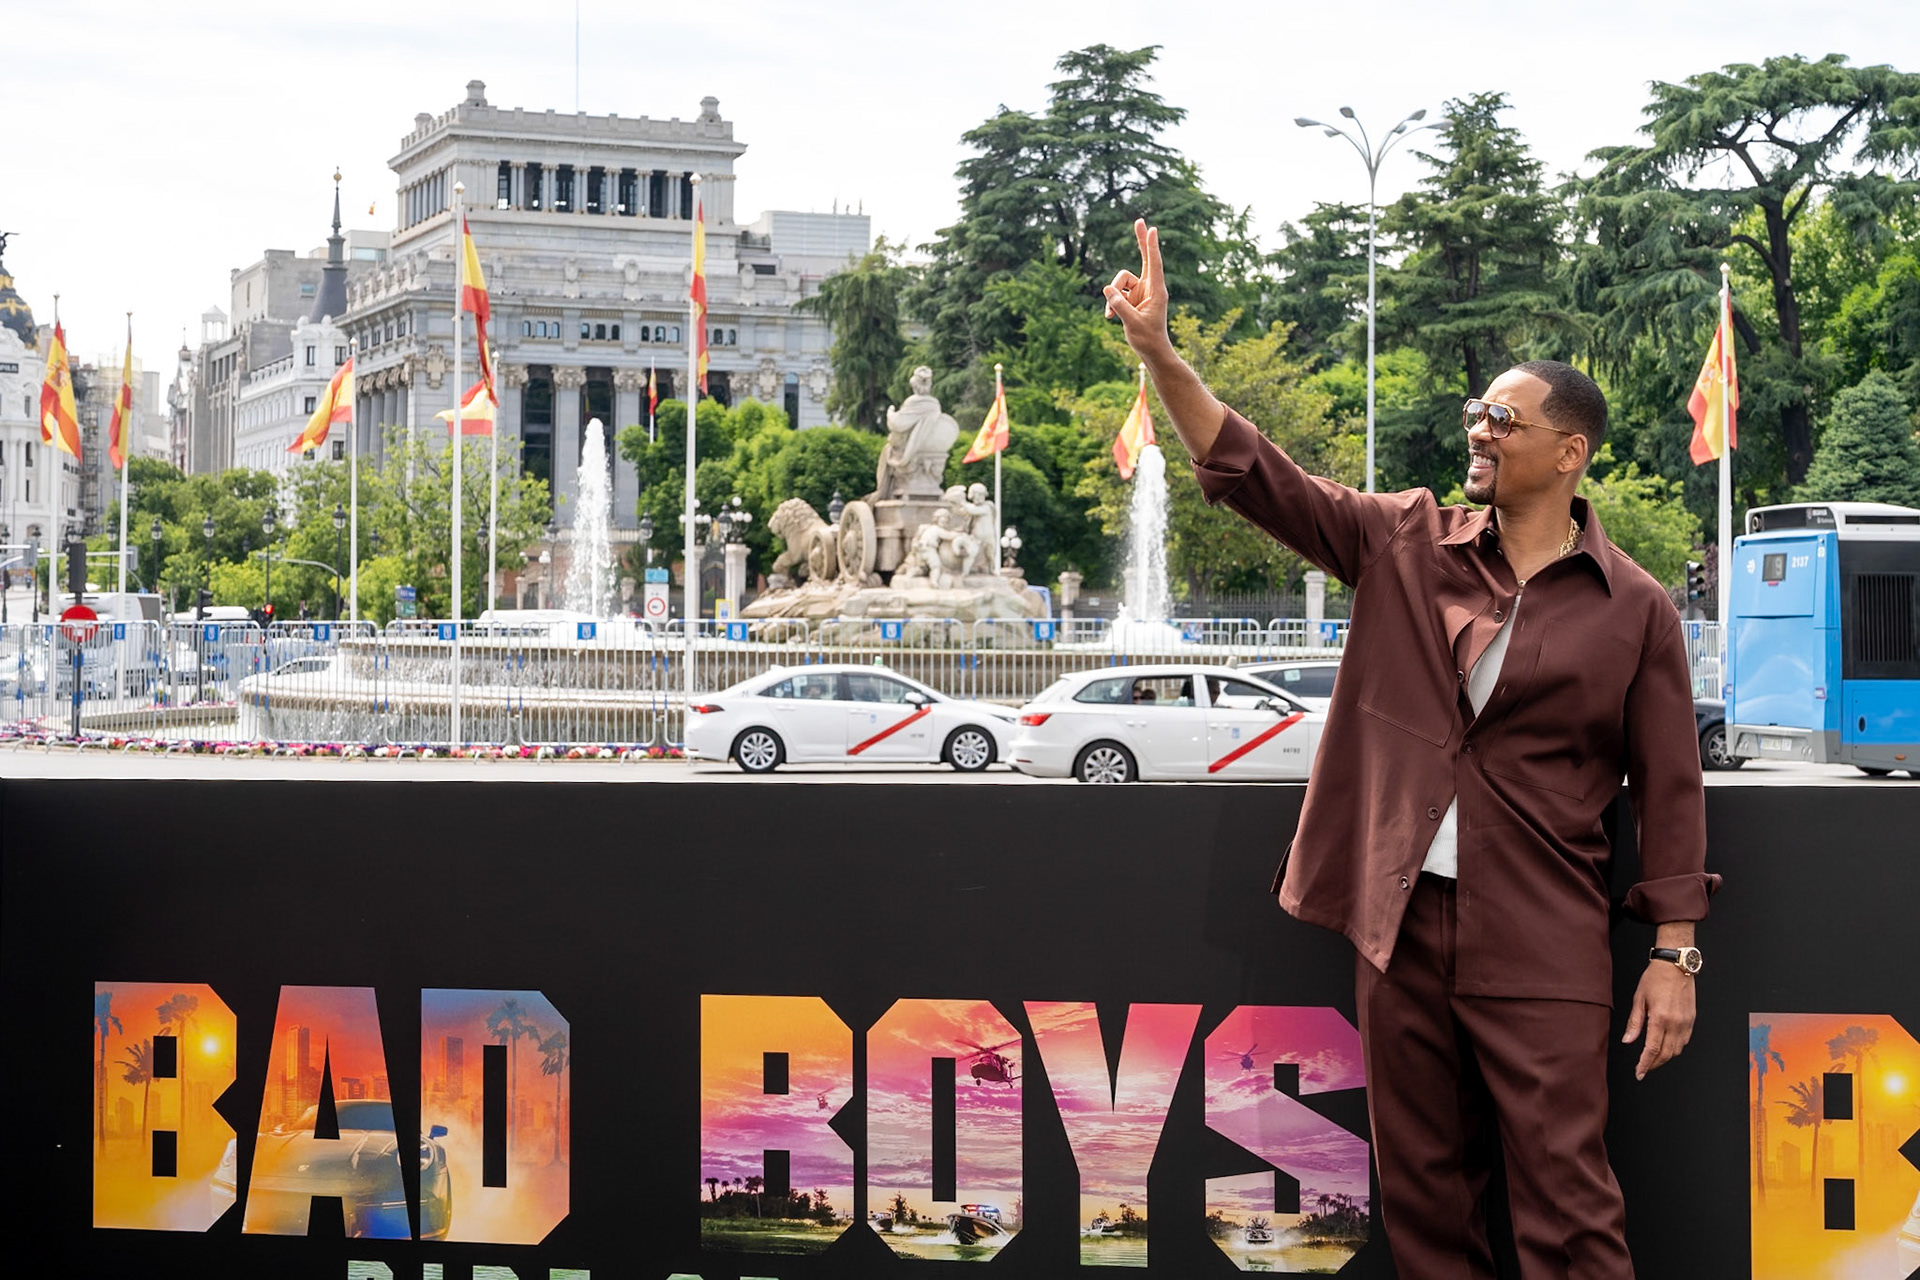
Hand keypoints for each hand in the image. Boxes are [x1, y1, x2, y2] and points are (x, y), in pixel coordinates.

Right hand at [1103, 219, 1171, 357]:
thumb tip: (1107, 289)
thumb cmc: (1147, 338)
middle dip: (1140, 241)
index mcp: (1156, 291)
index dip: (1151, 246)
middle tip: (1139, 220)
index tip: (1152, 229)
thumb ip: (1119, 305)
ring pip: (1120, 281)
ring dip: (1112, 295)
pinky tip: (1110, 317)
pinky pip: (1115, 293)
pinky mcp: (1131, 299)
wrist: (1151, 351)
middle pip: (1143, 259)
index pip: (1154, 264)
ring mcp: (1139, 292)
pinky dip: (1111, 304)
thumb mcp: (1132, 322)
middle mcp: (1149, 288)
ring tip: (1111, 314)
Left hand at [1622, 962, 1695, 1080]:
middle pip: (1666, 1054)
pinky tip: (1666, 1046)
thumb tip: (1628, 1041)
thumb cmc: (1655, 978)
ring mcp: (1686, 1022)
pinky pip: (1684, 1041)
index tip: (1638, 1073)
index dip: (1644, 1064)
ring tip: (1652, 1058)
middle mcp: (1676, 1023)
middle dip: (1654, 1064)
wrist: (1676, 966)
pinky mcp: (1692, 1020)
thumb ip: (1634, 1022)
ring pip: (1677, 1050)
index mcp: (1660, 1018)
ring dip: (1665, 1057)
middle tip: (1643, 1068)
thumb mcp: (1639, 998)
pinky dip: (1675, 1048)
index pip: (1652, 1049)